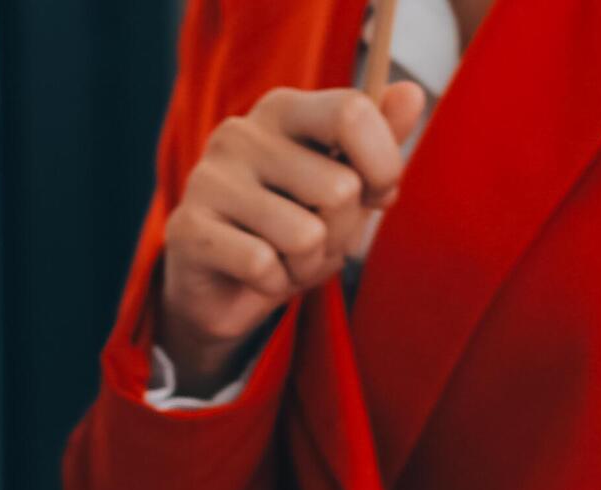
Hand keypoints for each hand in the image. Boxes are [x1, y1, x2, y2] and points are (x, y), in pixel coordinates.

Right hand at [157, 82, 427, 395]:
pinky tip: (257, 276)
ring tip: (286, 259)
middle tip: (316, 241)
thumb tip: (412, 92)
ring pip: (306, 236)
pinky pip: (264, 266)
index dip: (383, 165)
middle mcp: (241, 134)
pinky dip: (274, 284)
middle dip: (343, 233)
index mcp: (282, 109)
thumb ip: (378, 140)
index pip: (351, 113)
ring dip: (308, 265)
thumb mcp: (346, 183)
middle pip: (340, 188)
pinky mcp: (188, 229)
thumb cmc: (291, 227)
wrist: (223, 287)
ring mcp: (209, 179)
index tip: (379, 195)